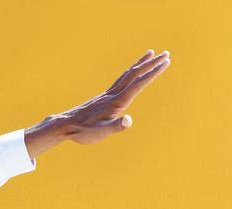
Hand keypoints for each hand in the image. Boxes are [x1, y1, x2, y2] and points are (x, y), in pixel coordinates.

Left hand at [26, 49, 171, 155]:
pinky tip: (131, 74)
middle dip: (151, 64)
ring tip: (150, 54)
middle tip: (166, 54)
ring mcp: (108, 94)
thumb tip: (128, 120)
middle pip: (135, 74)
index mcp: (117, 101)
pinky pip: (120, 80)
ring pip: (127, 75)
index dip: (153, 72)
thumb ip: (116, 126)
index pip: (139, 83)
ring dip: (140, 64)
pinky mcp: (103, 98)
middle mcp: (113, 94)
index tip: (166, 61)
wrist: (65, 125)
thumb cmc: (83, 132)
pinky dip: (129, 73)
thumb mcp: (101, 133)